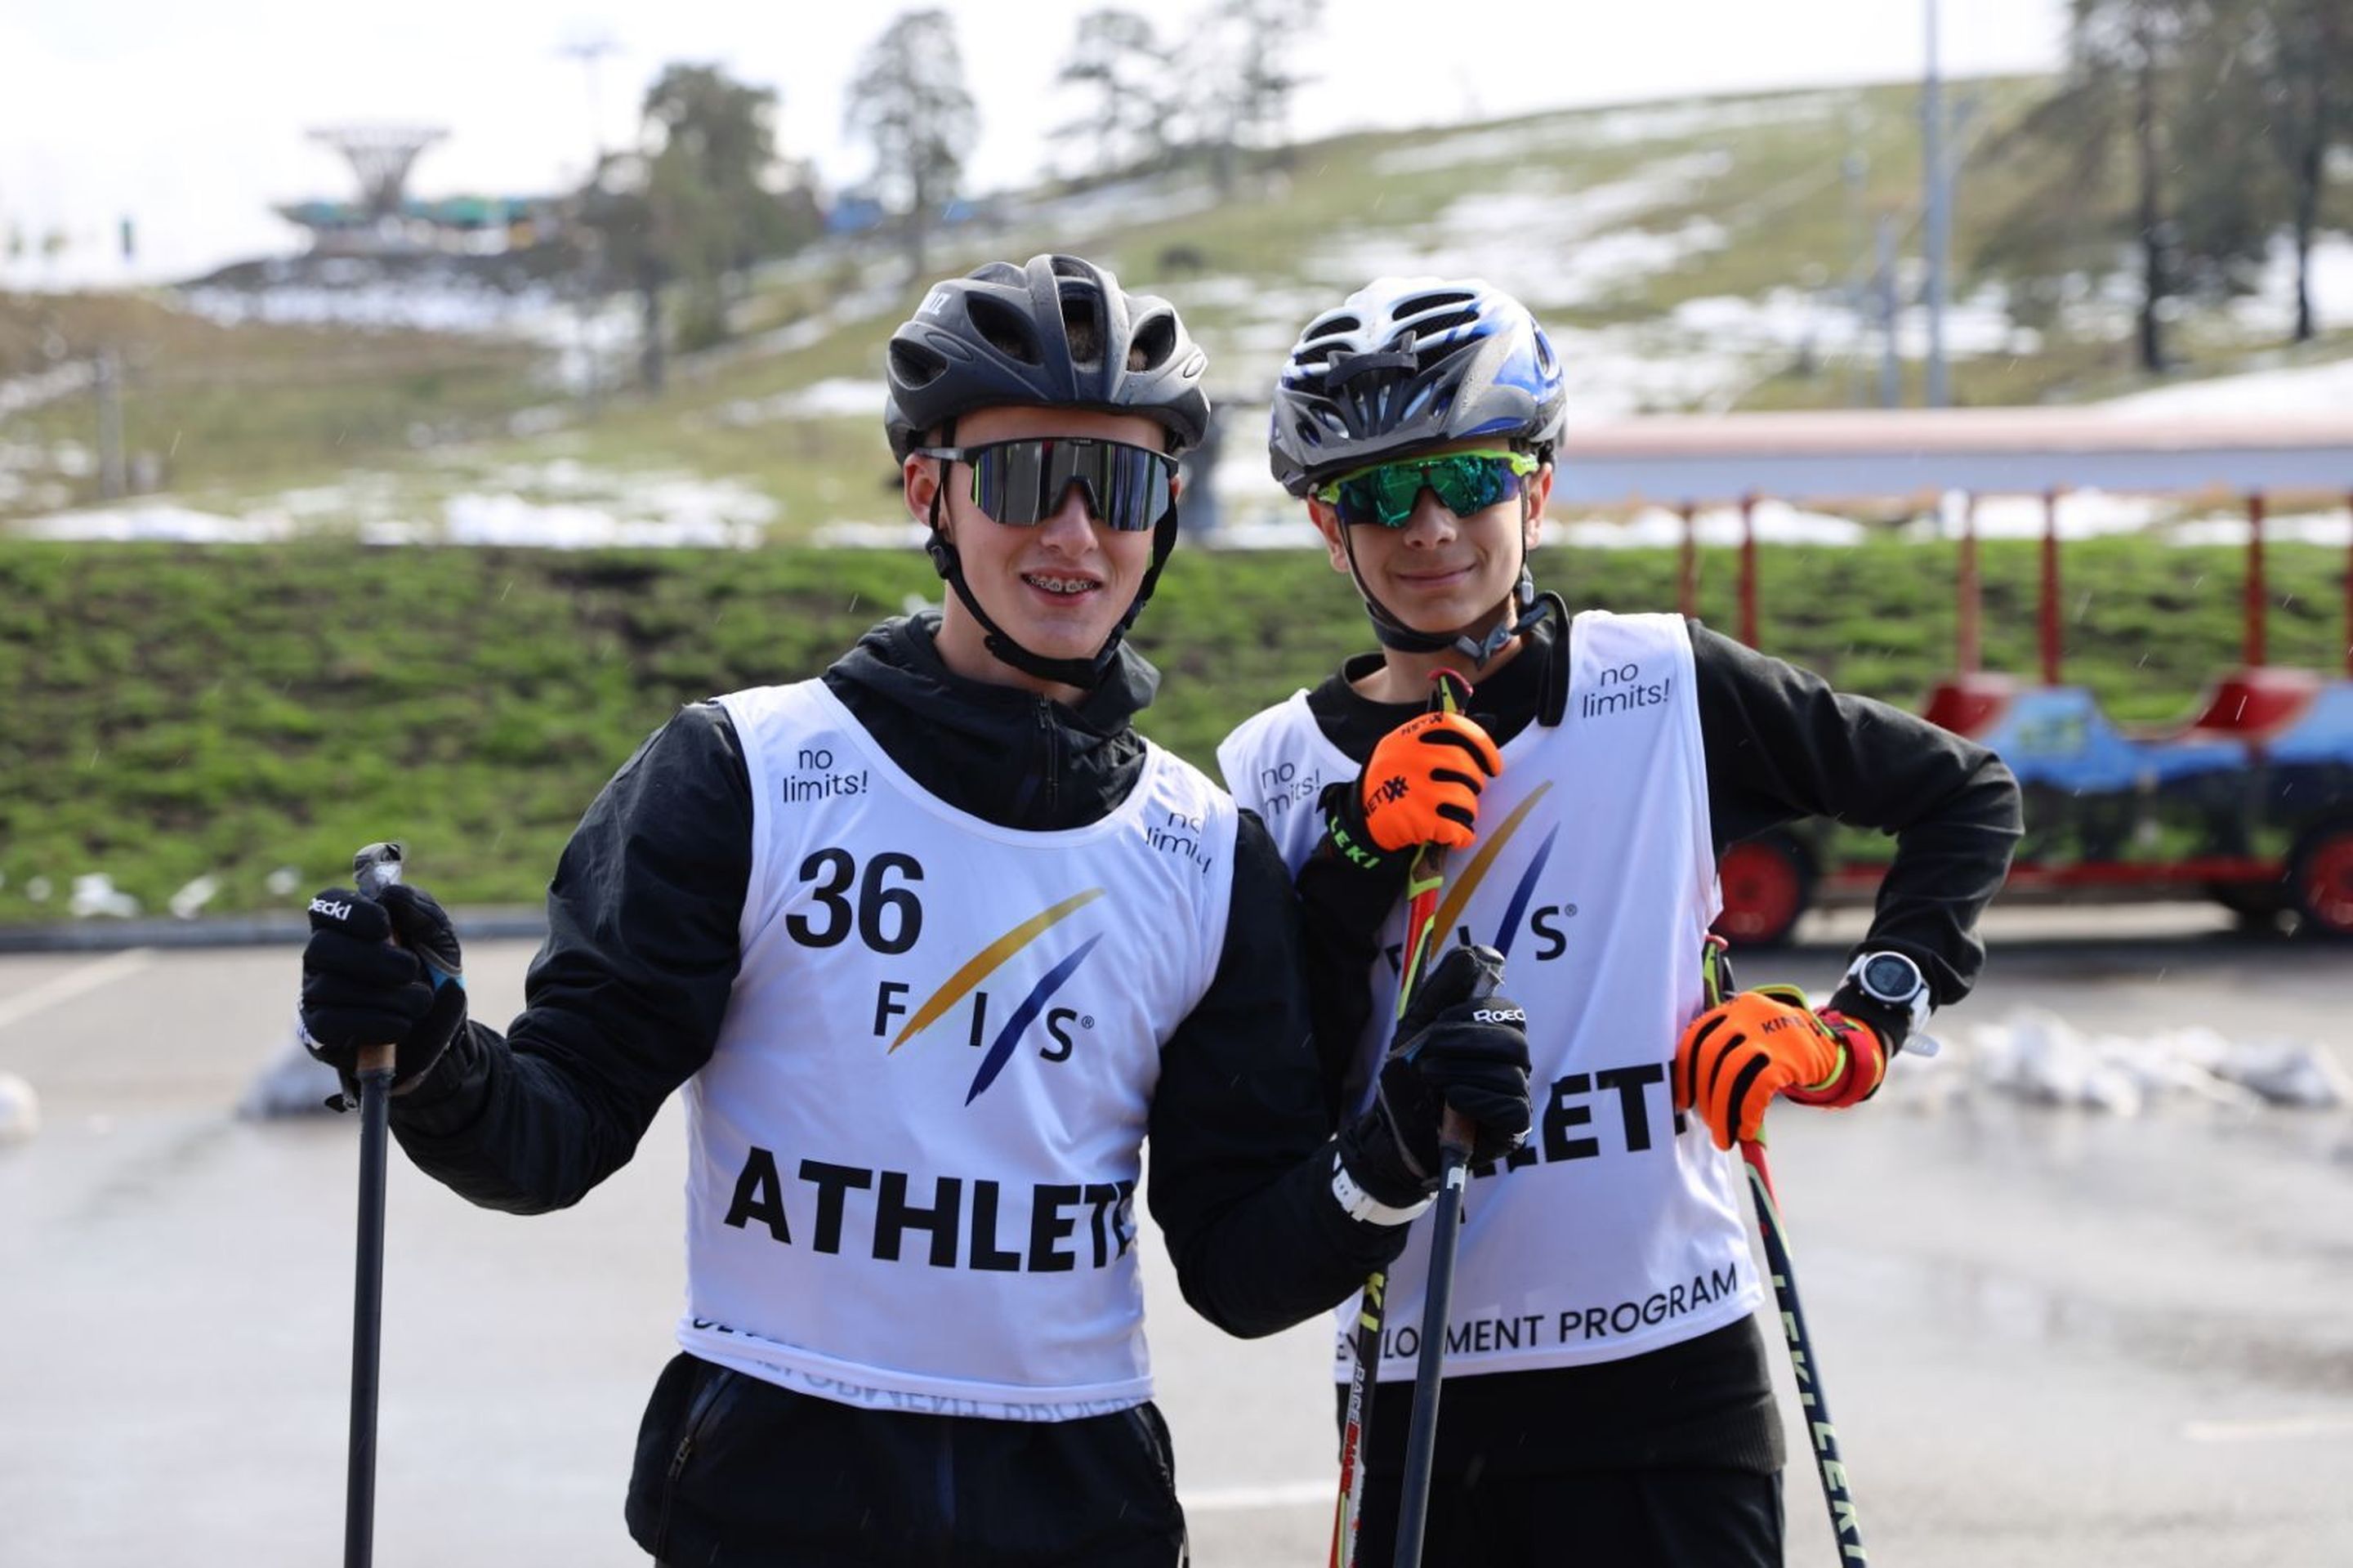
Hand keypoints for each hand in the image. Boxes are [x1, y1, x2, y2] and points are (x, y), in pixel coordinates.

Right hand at [300, 882, 467, 1095]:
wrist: (445, 1032)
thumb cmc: (435, 976)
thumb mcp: (441, 939)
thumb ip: (421, 911)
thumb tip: (390, 894)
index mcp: (348, 925)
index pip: (326, 903)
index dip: (352, 911)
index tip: (385, 925)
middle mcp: (322, 957)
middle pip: (320, 946)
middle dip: (372, 959)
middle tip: (411, 970)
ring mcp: (316, 994)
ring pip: (329, 987)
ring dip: (385, 996)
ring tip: (421, 1002)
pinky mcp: (318, 1032)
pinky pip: (329, 1023)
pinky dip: (373, 1022)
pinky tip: (402, 1024)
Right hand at [1327, 711, 1502, 866]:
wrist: (1359, 820)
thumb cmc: (1393, 780)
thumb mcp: (1407, 750)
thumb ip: (1442, 738)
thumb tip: (1490, 721)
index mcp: (1408, 737)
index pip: (1455, 727)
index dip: (1483, 745)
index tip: (1494, 767)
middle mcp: (1410, 759)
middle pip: (1465, 767)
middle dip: (1474, 784)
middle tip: (1468, 793)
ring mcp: (1414, 790)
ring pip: (1465, 799)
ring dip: (1468, 812)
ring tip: (1457, 815)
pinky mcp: (1417, 820)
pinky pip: (1458, 828)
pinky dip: (1463, 835)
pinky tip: (1456, 835)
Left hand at [1341, 944, 1531, 1203]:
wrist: (1389, 1131)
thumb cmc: (1408, 1078)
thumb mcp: (1417, 1026)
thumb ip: (1444, 988)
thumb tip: (1482, 951)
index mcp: (1494, 1036)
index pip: (1508, 1011)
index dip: (1471, 1015)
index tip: (1434, 1028)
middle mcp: (1512, 1065)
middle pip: (1513, 1041)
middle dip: (1462, 1043)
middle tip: (1428, 1056)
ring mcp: (1514, 1097)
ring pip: (1509, 1073)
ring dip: (1459, 1072)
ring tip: (1431, 1080)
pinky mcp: (1512, 1129)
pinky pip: (1511, 1106)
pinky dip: (1477, 1098)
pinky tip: (1453, 1100)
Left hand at [1673, 984, 1885, 1150]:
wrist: (1831, 1045)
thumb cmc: (1781, 1047)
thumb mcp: (1753, 1035)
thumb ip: (1726, 1052)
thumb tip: (1697, 1097)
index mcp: (1734, 1007)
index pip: (1696, 1037)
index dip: (1685, 1071)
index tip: (1682, 1100)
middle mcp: (1747, 1014)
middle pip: (1710, 1056)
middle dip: (1704, 1095)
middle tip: (1707, 1124)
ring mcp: (1767, 1034)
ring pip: (1730, 1074)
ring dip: (1722, 1112)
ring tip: (1723, 1136)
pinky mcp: (1787, 1057)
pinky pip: (1756, 1089)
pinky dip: (1747, 1113)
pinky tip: (1747, 1129)